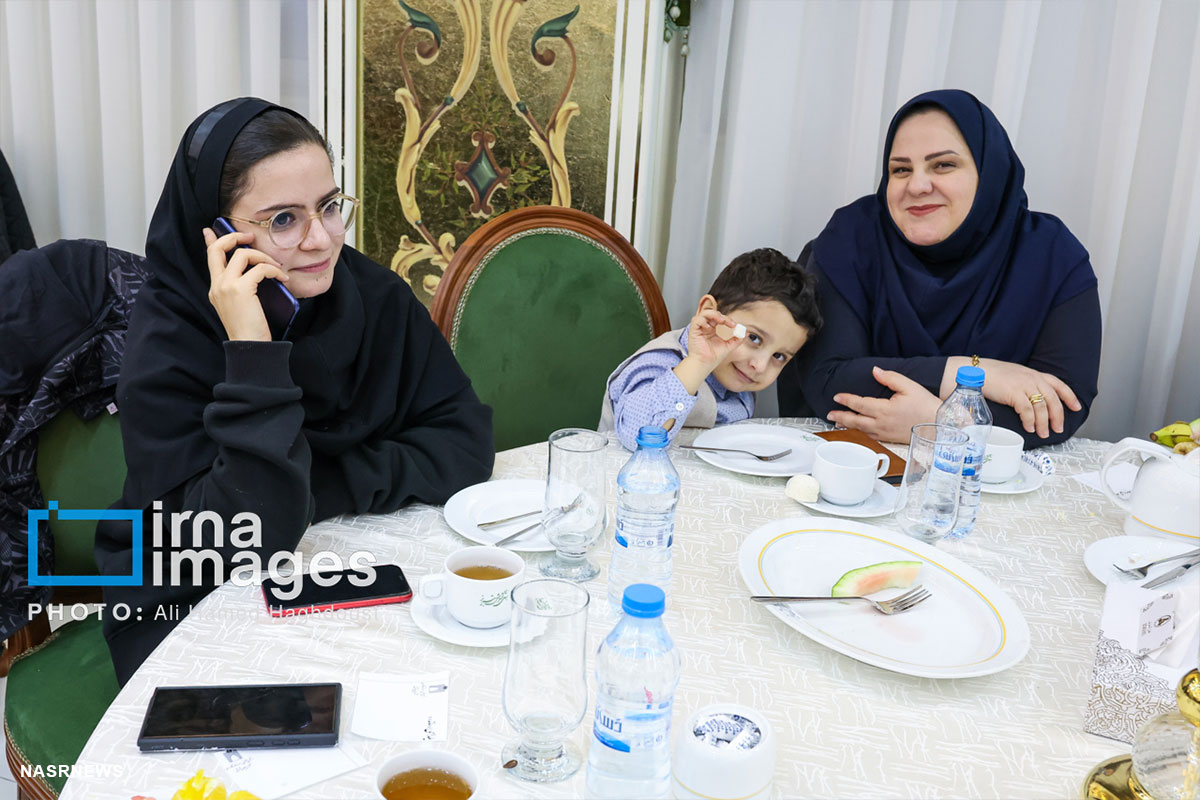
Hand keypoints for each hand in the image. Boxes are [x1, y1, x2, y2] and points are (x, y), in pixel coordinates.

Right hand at [203, 227, 288, 341]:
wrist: (249, 346)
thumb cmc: (250, 329)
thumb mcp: (240, 306)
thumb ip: (242, 288)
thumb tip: (256, 273)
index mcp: (215, 289)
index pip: (209, 258)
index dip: (210, 241)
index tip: (209, 230)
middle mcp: (217, 285)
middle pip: (218, 249)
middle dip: (234, 237)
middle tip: (250, 238)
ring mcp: (226, 286)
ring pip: (242, 254)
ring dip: (263, 256)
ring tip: (276, 267)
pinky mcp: (240, 289)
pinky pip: (260, 269)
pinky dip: (274, 270)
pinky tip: (283, 278)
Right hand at [672, 309, 744, 394]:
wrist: (705, 364)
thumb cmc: (713, 357)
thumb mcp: (729, 346)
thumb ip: (737, 339)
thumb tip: (745, 333)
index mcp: (713, 330)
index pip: (720, 318)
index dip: (728, 319)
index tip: (734, 325)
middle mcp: (706, 328)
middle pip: (713, 314)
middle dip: (722, 316)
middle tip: (728, 323)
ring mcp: (699, 329)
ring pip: (704, 313)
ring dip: (713, 314)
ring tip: (720, 320)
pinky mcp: (693, 331)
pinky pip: (696, 320)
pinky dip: (703, 321)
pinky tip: (708, 328)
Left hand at [828, 366, 940, 442]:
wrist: (939, 426)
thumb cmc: (926, 406)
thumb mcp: (909, 386)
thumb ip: (890, 378)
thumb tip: (875, 371)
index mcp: (885, 410)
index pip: (859, 404)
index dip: (846, 400)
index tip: (837, 397)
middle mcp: (882, 424)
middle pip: (855, 421)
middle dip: (840, 417)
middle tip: (829, 414)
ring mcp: (885, 433)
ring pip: (861, 431)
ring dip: (847, 426)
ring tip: (837, 423)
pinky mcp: (889, 439)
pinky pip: (870, 437)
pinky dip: (860, 433)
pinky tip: (857, 430)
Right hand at [976, 358, 1080, 438]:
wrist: (976, 371)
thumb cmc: (991, 375)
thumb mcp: (1014, 376)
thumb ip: (1026, 384)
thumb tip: (1031, 399)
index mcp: (1034, 374)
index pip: (1058, 385)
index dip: (1069, 397)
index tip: (1076, 407)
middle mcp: (1032, 379)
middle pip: (1053, 400)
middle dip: (1057, 416)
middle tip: (1058, 429)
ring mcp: (1024, 385)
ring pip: (1042, 407)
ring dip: (1043, 423)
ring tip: (1042, 433)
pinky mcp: (1014, 393)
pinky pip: (1027, 411)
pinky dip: (1030, 421)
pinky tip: (1029, 428)